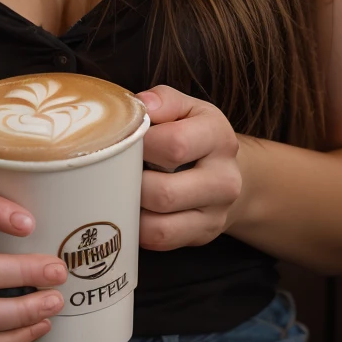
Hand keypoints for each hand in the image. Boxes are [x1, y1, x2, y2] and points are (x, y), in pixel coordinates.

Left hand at [137, 85, 243, 250]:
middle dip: (131, 183)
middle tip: (115, 171)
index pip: (174, 144)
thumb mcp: (186, 109)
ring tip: (122, 191)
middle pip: (164, 193)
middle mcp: (225, 180)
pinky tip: (132, 210)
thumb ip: (163, 100)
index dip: (139, 144)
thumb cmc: (196, 136)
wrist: (226, 173)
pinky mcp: (203, 235)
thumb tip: (140, 106)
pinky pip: (160, 241)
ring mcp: (216, 214)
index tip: (124, 140)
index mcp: (219, 138)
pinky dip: (138, 229)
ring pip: (160, 226)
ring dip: (132, 210)